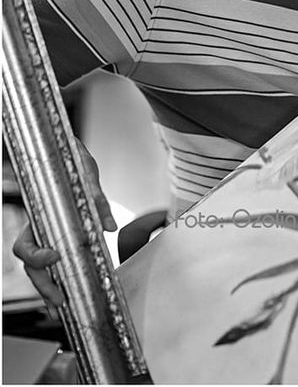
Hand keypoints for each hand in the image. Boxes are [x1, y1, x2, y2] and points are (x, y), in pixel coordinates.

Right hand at [12, 140, 116, 310]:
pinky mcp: (59, 240)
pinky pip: (53, 266)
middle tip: (60, 299)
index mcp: (38, 214)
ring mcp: (46, 237)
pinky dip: (58, 283)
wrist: (67, 152)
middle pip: (30, 266)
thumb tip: (109, 226)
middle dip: (44, 285)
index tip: (54, 257)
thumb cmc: (72, 161)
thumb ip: (96, 199)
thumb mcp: (86, 173)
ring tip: (61, 308)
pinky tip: (67, 298)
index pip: (26, 244)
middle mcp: (38, 229)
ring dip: (48, 291)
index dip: (36, 255)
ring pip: (38, 271)